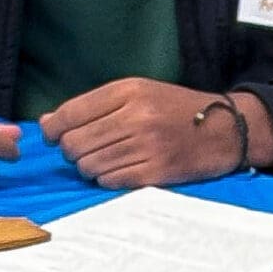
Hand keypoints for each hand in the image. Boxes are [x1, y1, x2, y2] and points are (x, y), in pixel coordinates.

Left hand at [39, 80, 272, 189]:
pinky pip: (110, 181)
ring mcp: (147, 146)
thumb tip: (46, 125)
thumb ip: (93, 106)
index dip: (53, 129)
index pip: (70, 113)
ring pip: (89, 165)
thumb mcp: (139, 92)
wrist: (226, 130)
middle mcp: (137, 116)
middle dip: (72, 150)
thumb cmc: (177, 110)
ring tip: (107, 158)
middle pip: (75, 143)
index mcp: (130, 91)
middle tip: (86, 149)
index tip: (53, 135)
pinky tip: (121, 168)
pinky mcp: (156, 172)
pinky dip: (107, 178)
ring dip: (89, 166)